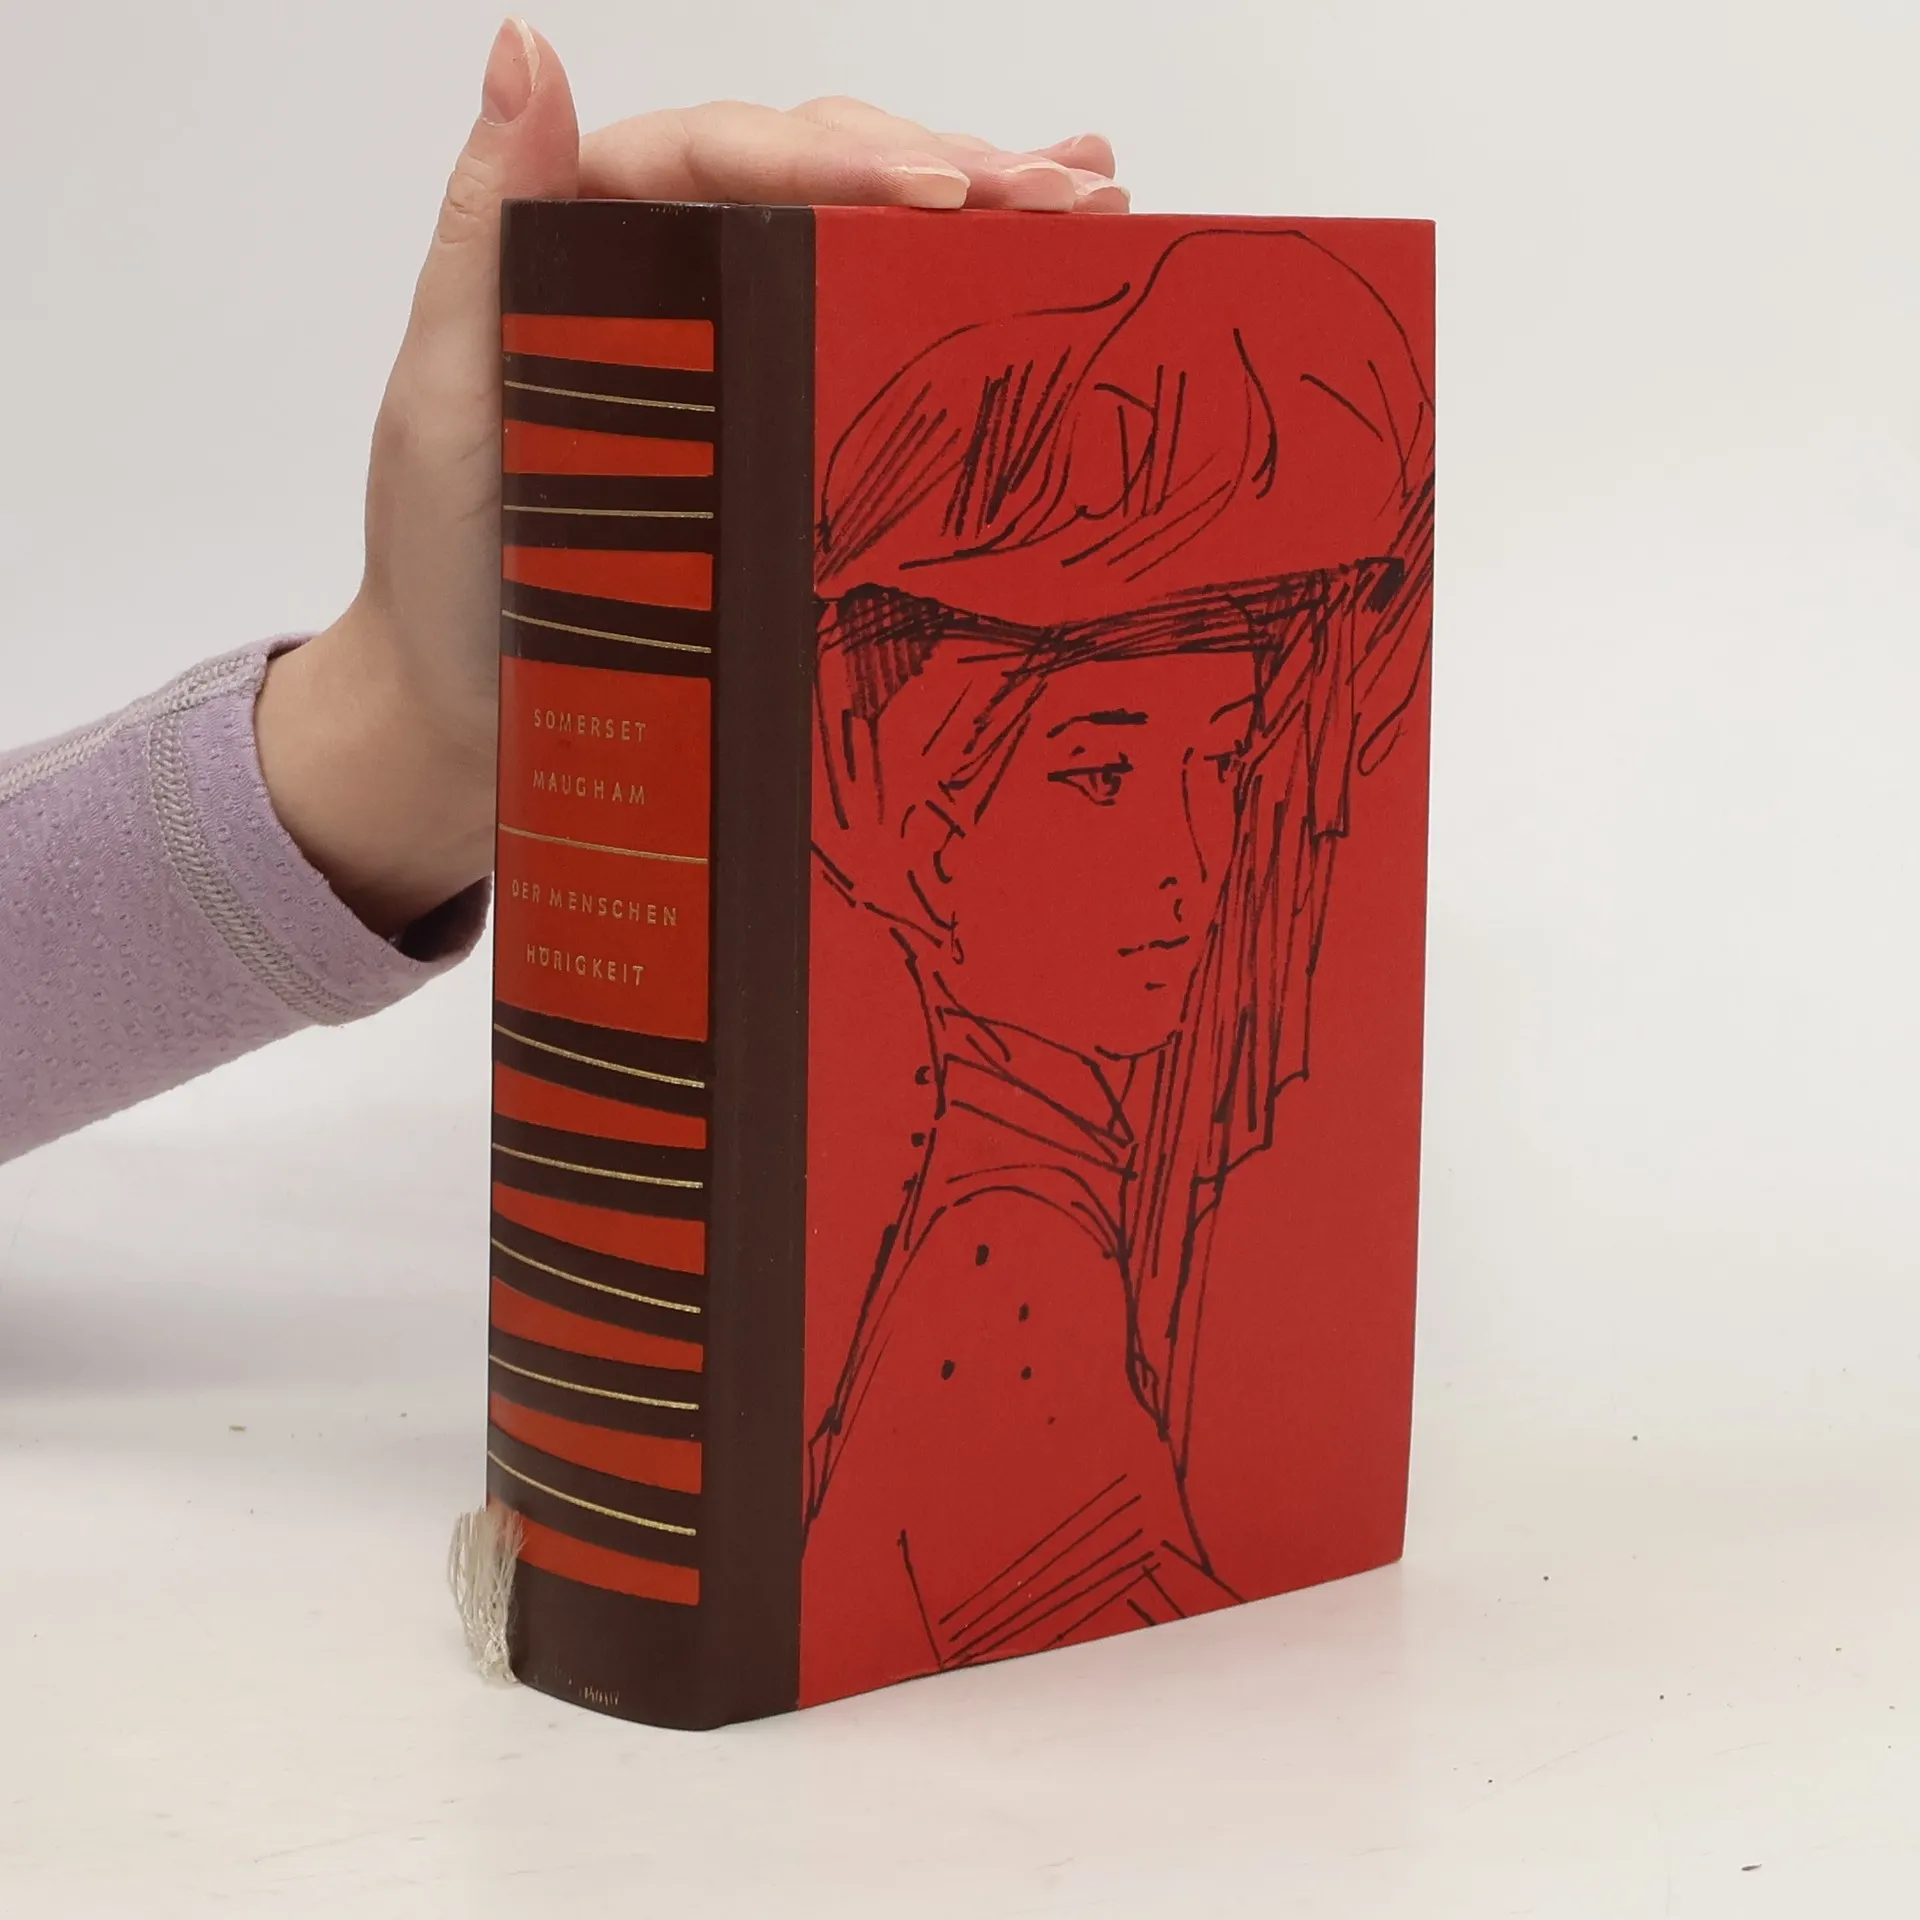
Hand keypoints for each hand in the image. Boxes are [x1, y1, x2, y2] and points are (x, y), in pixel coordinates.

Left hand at [254, 20, 1127, 936]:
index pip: (724, 158)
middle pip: (817, 179)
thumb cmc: (448, 574)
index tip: (942, 191)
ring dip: (980, 209)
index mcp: (587, 240)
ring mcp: (734, 347)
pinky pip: (868, 330)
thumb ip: (485, 231)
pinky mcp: (775, 422)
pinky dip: (958, 282)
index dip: (838, 158)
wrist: (479, 718)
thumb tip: (526, 48)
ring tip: (1091, 194)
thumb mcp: (449, 397)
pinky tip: (1042, 243)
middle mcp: (672, 275)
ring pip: (860, 238)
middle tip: (1065, 193)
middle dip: (947, 170)